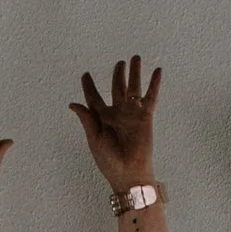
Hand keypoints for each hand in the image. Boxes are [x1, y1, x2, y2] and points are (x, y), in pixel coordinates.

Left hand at [69, 56, 160, 198]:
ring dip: (135, 73)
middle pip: (117, 88)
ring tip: (136, 58)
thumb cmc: (109, 161)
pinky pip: (151, 97)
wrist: (129, 173)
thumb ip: (87, 119)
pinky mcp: (146, 117)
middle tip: (120, 63)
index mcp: (102, 119)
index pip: (94, 98)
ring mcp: (132, 114)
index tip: (85, 75)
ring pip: (134, 88)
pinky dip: (154, 84)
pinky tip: (157, 71)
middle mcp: (118, 114)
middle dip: (118, 75)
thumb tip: (73, 103)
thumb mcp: (94, 139)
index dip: (89, 86)